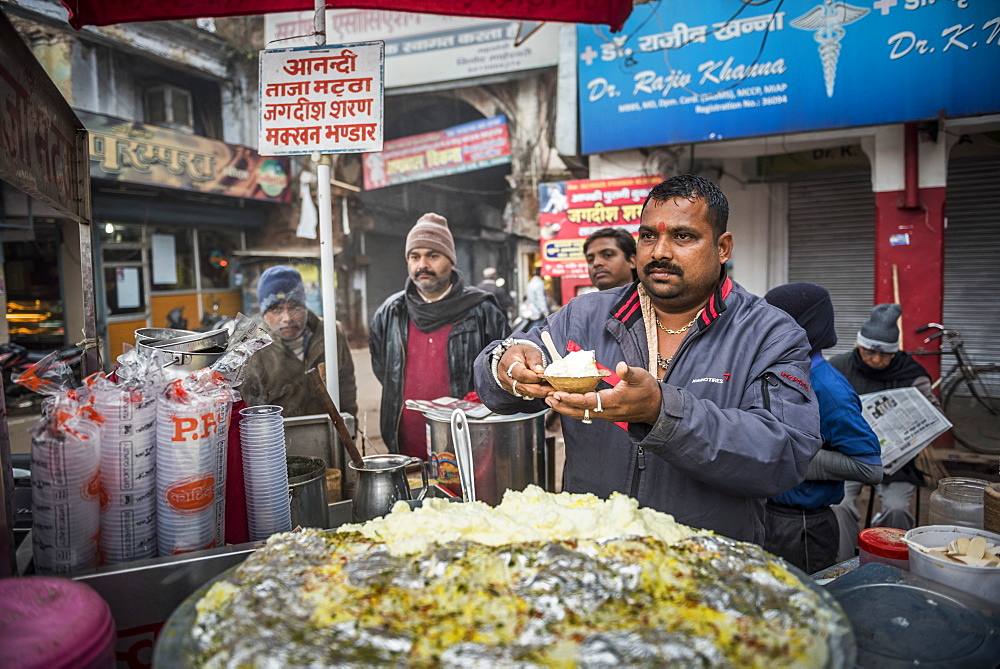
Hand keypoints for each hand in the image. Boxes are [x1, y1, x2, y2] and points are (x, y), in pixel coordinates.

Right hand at [498, 344, 550, 399]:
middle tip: (552, 390)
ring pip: (523, 392)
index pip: (521, 374)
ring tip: (551, 391)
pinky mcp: (511, 390)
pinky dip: (535, 393)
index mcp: (508, 363)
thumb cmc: (521, 353)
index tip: (545, 377)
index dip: (534, 378)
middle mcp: (505, 376)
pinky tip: (544, 391)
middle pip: (522, 386)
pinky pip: (524, 393)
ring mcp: (507, 384)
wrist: (512, 356)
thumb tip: (540, 371)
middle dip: (539, 390)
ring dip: (538, 393)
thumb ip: (534, 359)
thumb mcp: (529, 350)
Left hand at [545, 361, 661, 424]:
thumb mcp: (641, 377)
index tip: (559, 393)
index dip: (572, 398)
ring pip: (581, 414)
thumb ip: (629, 372)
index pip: (588, 401)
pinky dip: (573, 409)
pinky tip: (565, 403)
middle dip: (562, 405)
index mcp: (614, 401)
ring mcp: (606, 415)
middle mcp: (607, 411)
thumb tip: (620, 366)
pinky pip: (586, 414)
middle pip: (580, 411)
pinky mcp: (605, 415)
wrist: (655, 408)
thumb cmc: (648, 391)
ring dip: (565, 408)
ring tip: (551, 401)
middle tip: (548, 398)